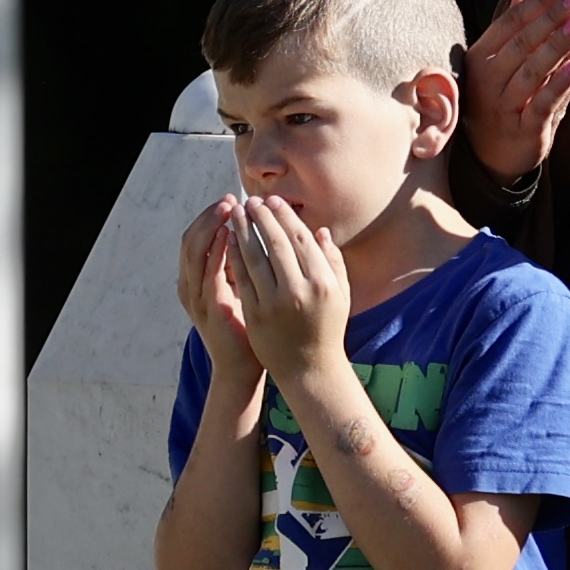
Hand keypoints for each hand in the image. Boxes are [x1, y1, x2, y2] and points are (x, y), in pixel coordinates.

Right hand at [174, 197, 259, 374]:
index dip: (213, 216)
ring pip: (194, 251)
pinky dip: (216, 251)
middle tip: (230, 198)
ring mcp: (196, 297)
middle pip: (192, 238)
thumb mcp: (246, 290)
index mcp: (198, 280)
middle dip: (210, 216)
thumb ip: (247, 265)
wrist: (242, 368)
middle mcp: (191, 285)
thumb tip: (263, 234)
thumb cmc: (250, 329)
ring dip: (211, 227)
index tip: (235, 199)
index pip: (199, 237)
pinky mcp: (208, 307)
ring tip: (228, 209)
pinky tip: (229, 235)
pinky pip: (207, 272)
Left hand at [230, 195, 350, 389]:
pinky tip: (229, 240)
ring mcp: (275, 303)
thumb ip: (332, 261)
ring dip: (243, 231)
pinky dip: (235, 255)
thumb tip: (320, 230)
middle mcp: (299, 291)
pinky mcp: (256, 314)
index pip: (301, 239)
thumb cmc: (326, 328)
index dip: (285, 217)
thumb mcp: (340, 295)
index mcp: (322, 282)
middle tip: (251, 201)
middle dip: (262, 217)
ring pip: (255, 258)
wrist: (309, 368)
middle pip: (276, 244)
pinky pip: (242, 278)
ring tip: (236, 213)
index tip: (274, 201)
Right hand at [461, 0, 569, 180]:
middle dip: (551, 18)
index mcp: (480, 58)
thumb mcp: (499, 61)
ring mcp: (503, 106)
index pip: (510, 22)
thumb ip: (514, 26)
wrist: (490, 155)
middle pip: (521, 43)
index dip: (539, 2)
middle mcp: (487, 81)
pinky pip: (541, 104)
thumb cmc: (498, 98)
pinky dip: (559, 85)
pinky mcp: (523, 129)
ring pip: (531, 72)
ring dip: (556, 46)